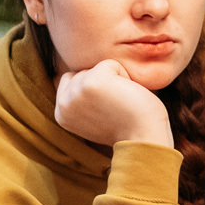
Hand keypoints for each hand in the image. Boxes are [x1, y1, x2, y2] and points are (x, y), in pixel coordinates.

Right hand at [55, 60, 172, 148]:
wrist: (143, 139)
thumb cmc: (126, 127)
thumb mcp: (92, 116)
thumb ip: (81, 99)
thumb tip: (77, 74)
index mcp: (61, 113)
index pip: (71, 79)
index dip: (93, 87)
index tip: (105, 110)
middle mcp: (63, 104)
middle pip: (84, 71)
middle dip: (104, 84)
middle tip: (114, 108)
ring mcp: (76, 92)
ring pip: (97, 67)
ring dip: (114, 80)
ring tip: (119, 103)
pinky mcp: (92, 82)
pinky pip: (111, 64)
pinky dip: (124, 76)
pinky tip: (126, 96)